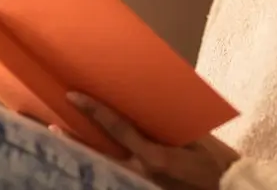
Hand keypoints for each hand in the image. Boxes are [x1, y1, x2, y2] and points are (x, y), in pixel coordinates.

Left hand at [63, 92, 240, 189]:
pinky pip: (116, 171)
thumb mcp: (194, 136)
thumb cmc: (214, 160)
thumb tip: (141, 102)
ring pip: (102, 164)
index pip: (117, 129)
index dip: (94, 111)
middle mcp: (140, 172)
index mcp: (154, 156)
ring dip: (83, 150)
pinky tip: (90, 151)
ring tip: (60, 135)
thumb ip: (164, 122)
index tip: (73, 95)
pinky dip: (101, 160)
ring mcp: (140, 183)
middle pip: (98, 154)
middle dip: (73, 139)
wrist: (227, 189)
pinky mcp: (142, 187)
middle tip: (49, 124)